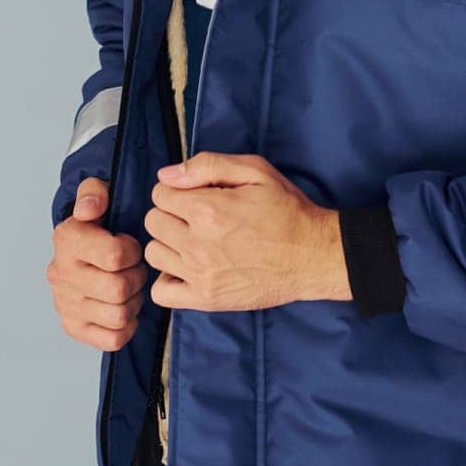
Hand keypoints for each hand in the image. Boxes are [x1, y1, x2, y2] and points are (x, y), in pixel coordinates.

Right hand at [48, 177, 150, 350]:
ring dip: (133, 302)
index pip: (115, 256)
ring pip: (118, 315)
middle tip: (135, 269)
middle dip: (136, 277)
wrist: (78, 248)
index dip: (134, 251)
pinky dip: (126, 326)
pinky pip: (112, 339)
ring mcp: (65, 304)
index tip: (131, 246)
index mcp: (67, 240)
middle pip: (119, 289)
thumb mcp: (96, 194)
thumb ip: (94, 192)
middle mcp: (61, 274)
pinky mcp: (73, 327)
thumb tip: (90, 207)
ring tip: (130, 287)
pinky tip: (123, 307)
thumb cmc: (96, 222)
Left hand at [144, 153, 351, 311]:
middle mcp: (198, 243)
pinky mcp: (206, 299)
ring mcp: (200, 275)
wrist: (313, 255)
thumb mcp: (256, 171)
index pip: (159, 194)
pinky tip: (187, 268)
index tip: (196, 195)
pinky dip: (168, 278)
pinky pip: (161, 291)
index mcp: (207, 209)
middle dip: (170, 213)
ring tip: (193, 241)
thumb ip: (207, 165)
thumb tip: (166, 175)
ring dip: (169, 243)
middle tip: (197, 216)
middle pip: (153, 222)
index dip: (177, 190)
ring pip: (154, 253)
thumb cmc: (287, 209)